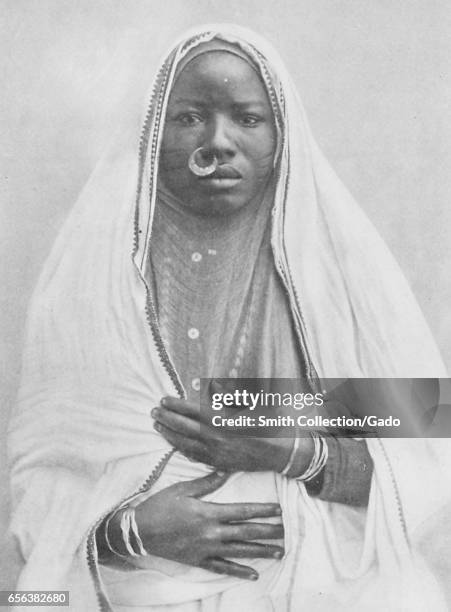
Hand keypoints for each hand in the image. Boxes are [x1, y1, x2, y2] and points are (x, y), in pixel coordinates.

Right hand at [107, 472, 283, 579]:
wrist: (140, 531)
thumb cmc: (160, 506)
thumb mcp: (182, 489)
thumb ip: (206, 483)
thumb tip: (225, 471)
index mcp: (208, 512)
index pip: (242, 511)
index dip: (262, 510)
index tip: (278, 509)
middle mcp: (211, 532)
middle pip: (245, 532)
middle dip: (268, 531)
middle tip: (286, 532)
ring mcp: (206, 549)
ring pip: (239, 551)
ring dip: (261, 551)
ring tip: (279, 552)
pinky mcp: (199, 561)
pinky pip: (223, 568)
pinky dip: (239, 571)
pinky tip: (254, 574)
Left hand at [151, 395, 313, 474]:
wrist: (284, 453)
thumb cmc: (270, 424)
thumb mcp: (252, 404)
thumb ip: (230, 396)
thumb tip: (213, 387)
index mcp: (224, 420)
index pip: (193, 411)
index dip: (176, 405)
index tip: (163, 399)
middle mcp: (217, 438)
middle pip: (185, 427)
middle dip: (167, 418)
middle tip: (153, 411)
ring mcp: (217, 454)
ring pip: (186, 445)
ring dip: (170, 434)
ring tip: (157, 426)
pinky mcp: (220, 465)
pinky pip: (195, 458)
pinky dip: (182, 449)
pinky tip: (174, 444)